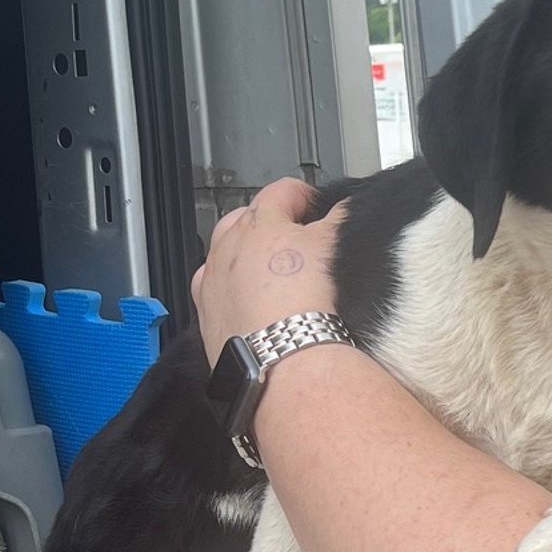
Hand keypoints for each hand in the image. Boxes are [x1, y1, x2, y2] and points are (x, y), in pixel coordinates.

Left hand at [193, 177, 344, 363]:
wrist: (283, 361)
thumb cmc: (304, 302)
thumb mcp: (335, 247)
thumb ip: (340, 219)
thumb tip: (345, 207)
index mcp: (258, 222)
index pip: (282, 191)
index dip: (306, 197)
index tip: (319, 209)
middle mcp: (226, 247)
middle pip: (246, 219)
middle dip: (270, 225)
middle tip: (298, 243)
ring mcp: (212, 281)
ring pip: (227, 255)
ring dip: (248, 258)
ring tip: (276, 277)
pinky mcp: (207, 315)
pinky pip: (217, 292)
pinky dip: (234, 292)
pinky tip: (255, 305)